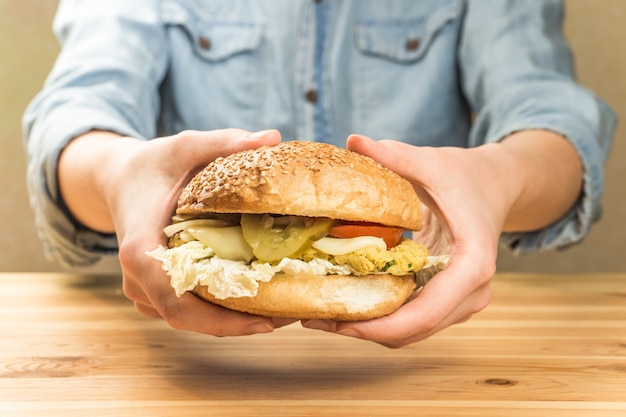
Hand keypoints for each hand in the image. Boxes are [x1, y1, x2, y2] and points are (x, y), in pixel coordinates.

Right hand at [60, 128, 293, 334]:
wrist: (118, 178)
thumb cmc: (151, 164)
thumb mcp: (185, 146)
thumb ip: (225, 142)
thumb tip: (273, 136)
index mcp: (141, 250)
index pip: (178, 302)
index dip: (220, 321)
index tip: (264, 322)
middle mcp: (137, 279)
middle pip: (188, 318)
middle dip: (236, 324)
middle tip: (286, 316)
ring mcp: (142, 289)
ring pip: (188, 318)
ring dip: (230, 319)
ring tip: (278, 310)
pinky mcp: (153, 290)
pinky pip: (186, 308)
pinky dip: (217, 310)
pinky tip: (254, 298)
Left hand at [303, 134, 513, 346]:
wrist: (495, 187)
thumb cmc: (466, 176)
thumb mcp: (431, 162)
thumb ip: (394, 154)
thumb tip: (353, 141)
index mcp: (472, 264)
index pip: (427, 312)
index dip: (381, 325)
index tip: (340, 322)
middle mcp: (471, 293)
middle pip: (414, 330)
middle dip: (364, 329)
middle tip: (314, 317)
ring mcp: (462, 301)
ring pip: (411, 331)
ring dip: (368, 327)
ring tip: (321, 314)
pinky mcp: (448, 300)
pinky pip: (411, 319)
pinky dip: (379, 317)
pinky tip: (345, 303)